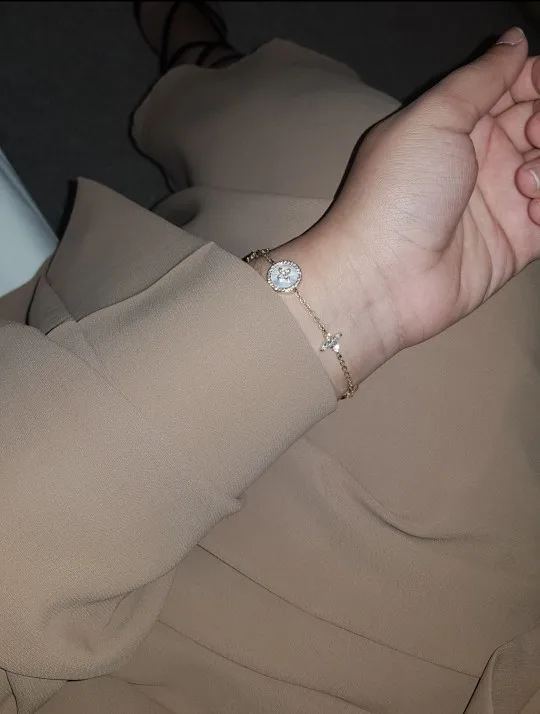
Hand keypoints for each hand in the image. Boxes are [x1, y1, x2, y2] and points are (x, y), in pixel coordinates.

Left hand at [312, 27, 539, 365]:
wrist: (383, 277)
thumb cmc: (397, 193)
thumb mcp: (433, 118)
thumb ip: (480, 79)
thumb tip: (515, 41)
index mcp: (458, 123)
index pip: (517, 87)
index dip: (536, 82)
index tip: (537, 91)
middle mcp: (483, 159)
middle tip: (532, 138)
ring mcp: (501, 201)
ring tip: (524, 185)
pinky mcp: (516, 242)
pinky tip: (530, 211)